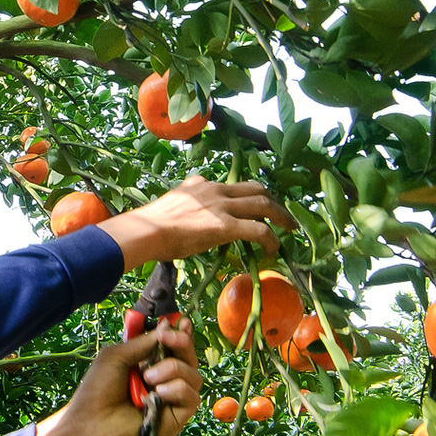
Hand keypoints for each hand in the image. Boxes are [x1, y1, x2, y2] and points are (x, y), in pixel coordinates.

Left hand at [31, 318, 200, 435]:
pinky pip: (192, 398)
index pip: (176, 349)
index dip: (182, 335)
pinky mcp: (176, 420)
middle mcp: (165, 382)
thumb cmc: (97, 390)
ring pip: (194, 377)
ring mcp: (172, 401)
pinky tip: (158, 392)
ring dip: (174, 369)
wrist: (90, 424)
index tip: (183, 323)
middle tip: (169, 339)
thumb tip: (168, 326)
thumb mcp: (117, 356)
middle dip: (183, 344)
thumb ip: (144, 342)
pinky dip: (177, 389)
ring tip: (148, 377)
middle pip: (190, 360)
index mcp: (150, 367)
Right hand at [97, 176, 293, 270]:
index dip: (246, 196)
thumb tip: (182, 218)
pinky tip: (273, 251)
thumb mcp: (170, 205)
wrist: (146, 230)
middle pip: (255, 188)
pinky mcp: (226, 226)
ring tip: (289, 229)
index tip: (252, 207)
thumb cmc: (150, 225)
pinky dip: (271, 240)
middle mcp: (215, 190)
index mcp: (201, 185)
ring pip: (263, 204)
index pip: (231, 185)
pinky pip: (259, 231)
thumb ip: (183, 205)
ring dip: (281, 216)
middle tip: (282, 215)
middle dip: (272, 201)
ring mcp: (222, 207)